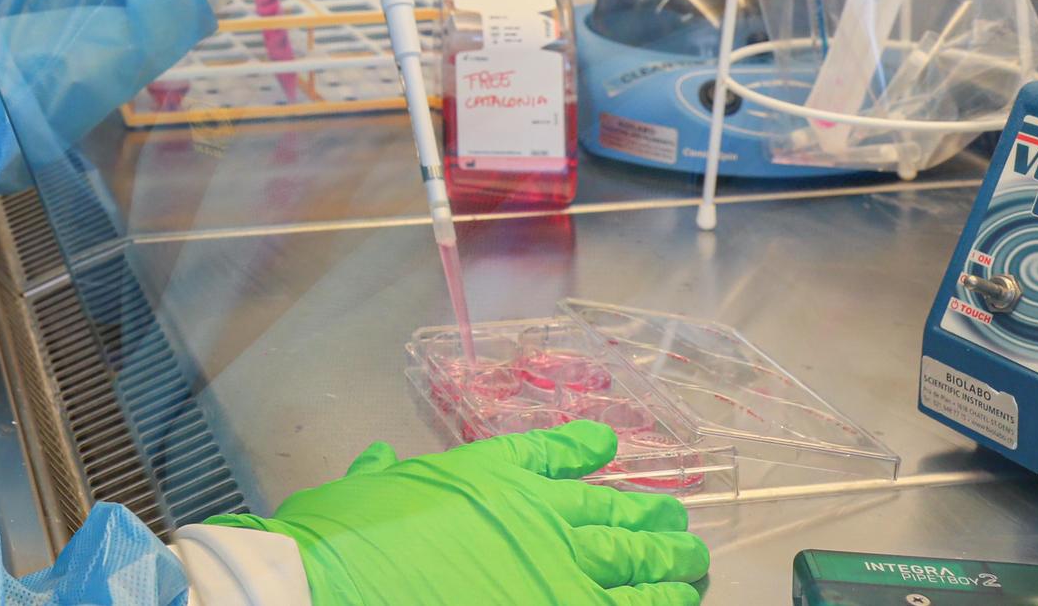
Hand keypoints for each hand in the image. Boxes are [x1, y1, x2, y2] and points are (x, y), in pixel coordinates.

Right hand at [209, 421, 708, 605]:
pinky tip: (675, 603)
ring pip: (639, 565)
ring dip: (671, 565)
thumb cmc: (348, 536)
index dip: (587, 449)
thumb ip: (384, 475)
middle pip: (616, 514)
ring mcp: (562, 572)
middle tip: (678, 523)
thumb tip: (378, 460)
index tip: (609, 447)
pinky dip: (657, 605)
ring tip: (693, 565)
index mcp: (493, 474)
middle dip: (651, 519)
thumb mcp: (365, 489)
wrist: (344, 584)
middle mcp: (541, 516)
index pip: (555, 454)